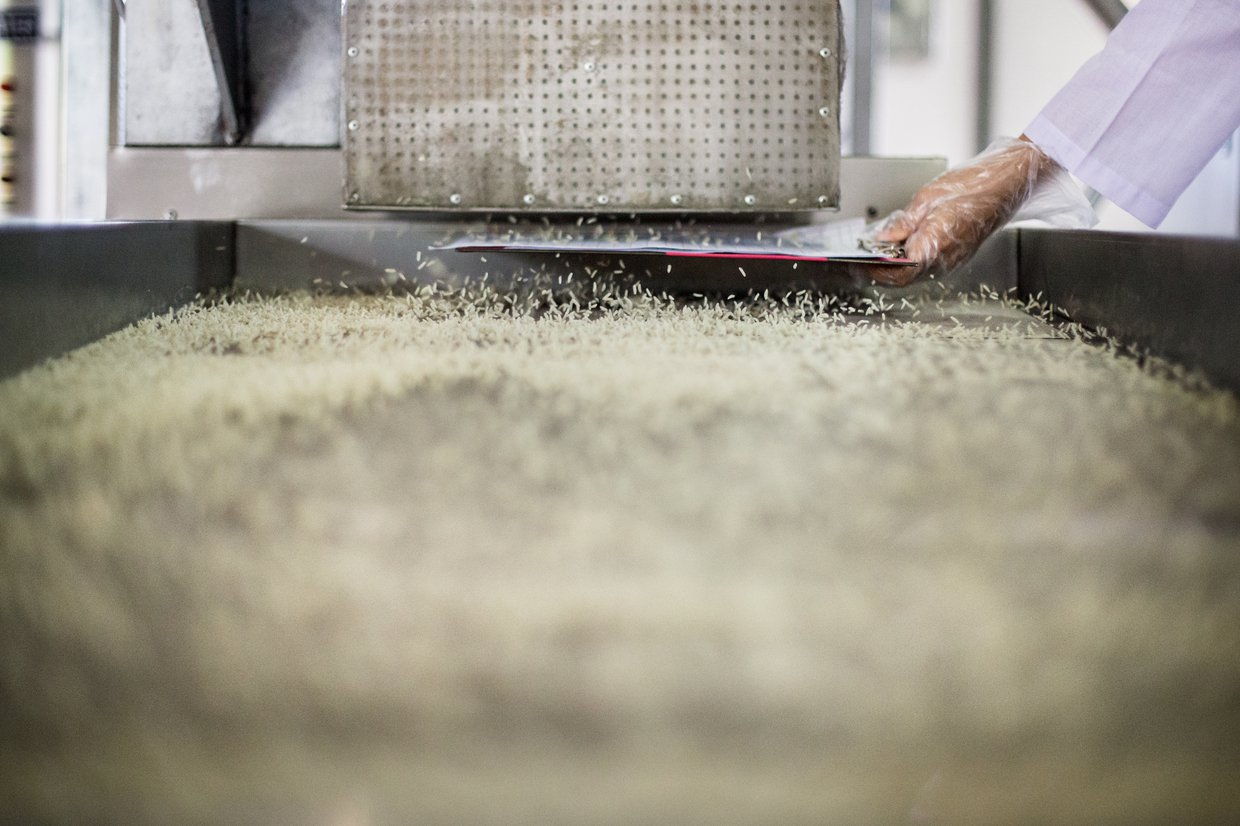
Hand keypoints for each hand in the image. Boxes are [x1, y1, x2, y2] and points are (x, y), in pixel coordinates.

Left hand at [871, 137, 1055, 279]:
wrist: (1008, 182)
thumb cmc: (973, 186)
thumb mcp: (926, 199)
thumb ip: (902, 224)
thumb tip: (881, 240)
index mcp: (934, 248)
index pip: (898, 274)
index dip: (875, 270)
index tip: (859, 262)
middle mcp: (945, 260)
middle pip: (905, 277)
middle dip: (882, 269)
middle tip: (863, 258)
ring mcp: (954, 259)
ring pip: (917, 272)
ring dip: (896, 264)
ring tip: (878, 250)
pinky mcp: (958, 253)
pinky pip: (930, 262)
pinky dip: (912, 257)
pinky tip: (902, 244)